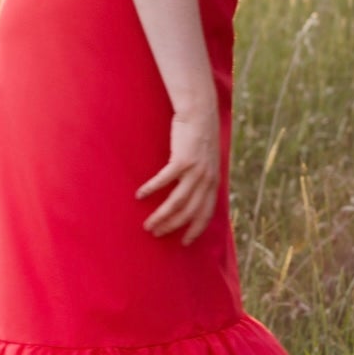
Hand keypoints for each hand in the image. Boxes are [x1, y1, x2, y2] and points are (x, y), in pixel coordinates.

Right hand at [136, 104, 220, 244]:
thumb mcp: (208, 160)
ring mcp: (195, 171)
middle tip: (156, 233)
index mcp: (213, 182)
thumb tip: (194, 193)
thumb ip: (203, 177)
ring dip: (161, 216)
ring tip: (148, 224)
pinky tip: (140, 195)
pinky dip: (151, 190)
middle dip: (172, 226)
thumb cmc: (200, 135)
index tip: (185, 242)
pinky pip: (164, 181)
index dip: (196, 229)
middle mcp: (206, 180)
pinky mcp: (182, 160)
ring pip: (176, 202)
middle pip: (189, 212)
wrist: (200, 112)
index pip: (206, 213)